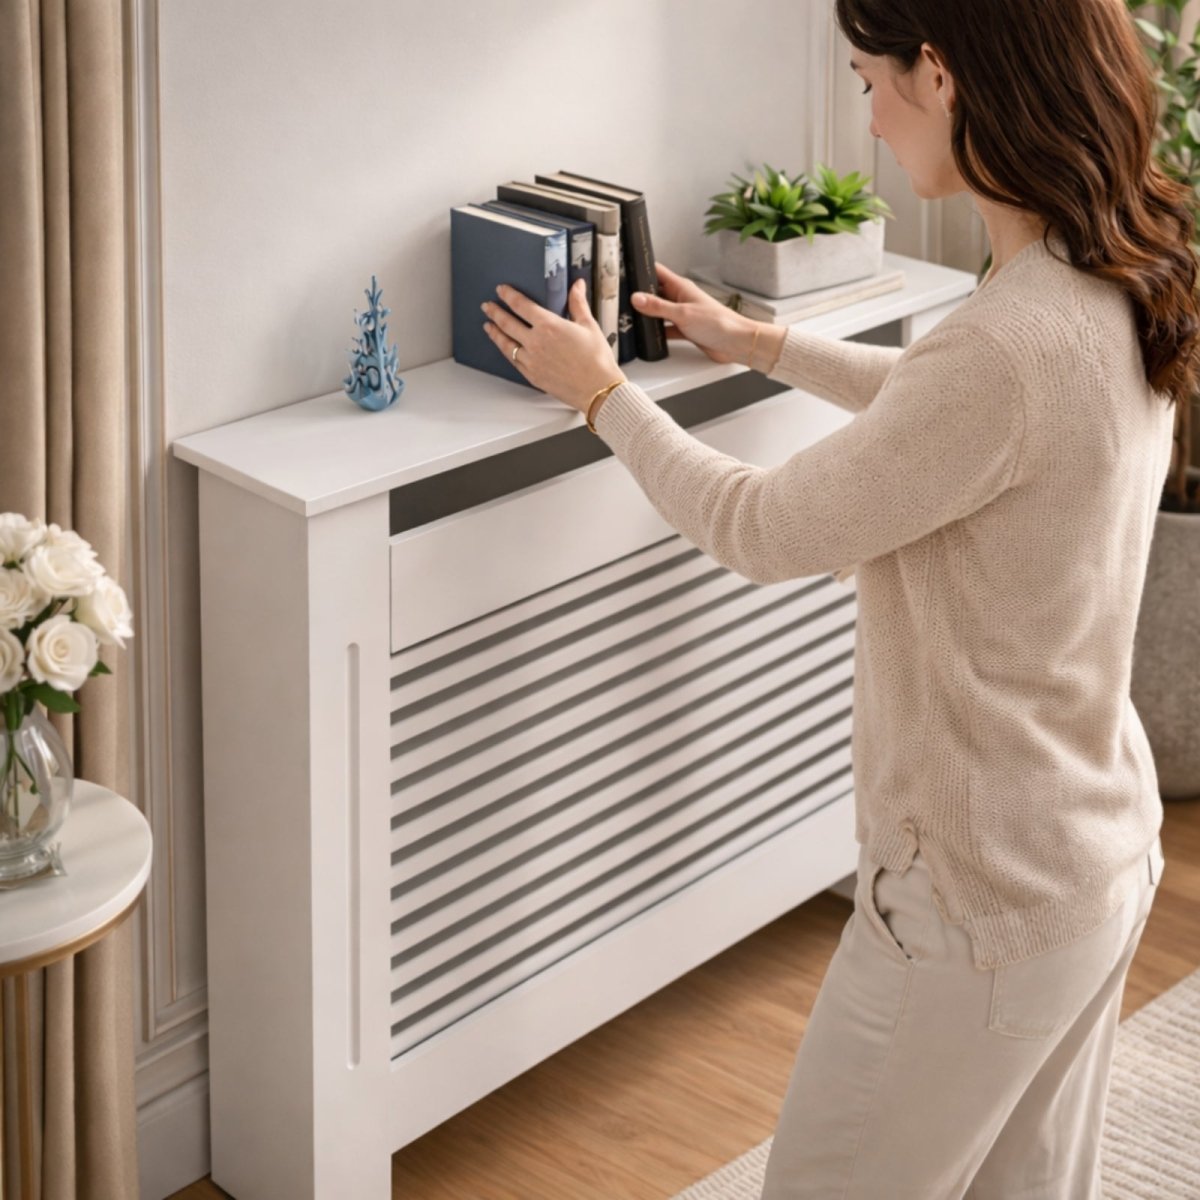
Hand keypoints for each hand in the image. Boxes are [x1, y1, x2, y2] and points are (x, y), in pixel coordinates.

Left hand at [482, 279, 624, 413]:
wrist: (597, 389)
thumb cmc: (596, 360)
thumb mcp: (589, 326)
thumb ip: (578, 303)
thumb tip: (577, 285)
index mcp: (549, 326)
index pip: (521, 306)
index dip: (509, 296)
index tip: (501, 290)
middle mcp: (536, 342)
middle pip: (507, 323)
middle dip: (495, 312)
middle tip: (487, 306)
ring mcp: (531, 360)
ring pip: (506, 343)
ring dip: (495, 333)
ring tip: (488, 326)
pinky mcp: (532, 375)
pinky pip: (513, 360)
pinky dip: (505, 351)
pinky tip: (503, 347)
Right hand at [631, 262, 756, 365]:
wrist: (735, 343)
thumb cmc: (717, 323)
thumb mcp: (682, 313)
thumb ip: (658, 306)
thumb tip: (636, 298)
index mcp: (681, 287)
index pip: (657, 272)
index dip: (641, 269)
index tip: (625, 268)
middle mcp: (681, 298)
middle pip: (655, 292)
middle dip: (639, 294)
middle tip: (620, 296)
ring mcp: (683, 314)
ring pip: (659, 311)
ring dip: (647, 314)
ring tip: (627, 316)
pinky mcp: (685, 330)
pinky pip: (666, 328)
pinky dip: (657, 332)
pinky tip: (647, 335)